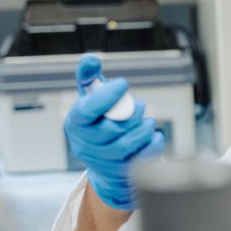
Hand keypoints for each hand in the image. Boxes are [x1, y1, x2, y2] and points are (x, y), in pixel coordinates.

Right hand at [64, 55, 164, 209]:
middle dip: (134, 111)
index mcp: (76, 123)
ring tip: (147, 120)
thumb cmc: (96, 126)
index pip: (88, 109)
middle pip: (113, 127)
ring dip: (145, 126)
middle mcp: (86, 144)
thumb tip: (91, 59)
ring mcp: (105, 160)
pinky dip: (154, 142)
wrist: (103, 167)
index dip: (107, 95)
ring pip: (130, 142)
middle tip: (140, 106)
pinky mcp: (123, 172)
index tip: (124, 83)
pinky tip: (153, 135)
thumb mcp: (88, 102)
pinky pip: (145, 155)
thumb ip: (89, 79)